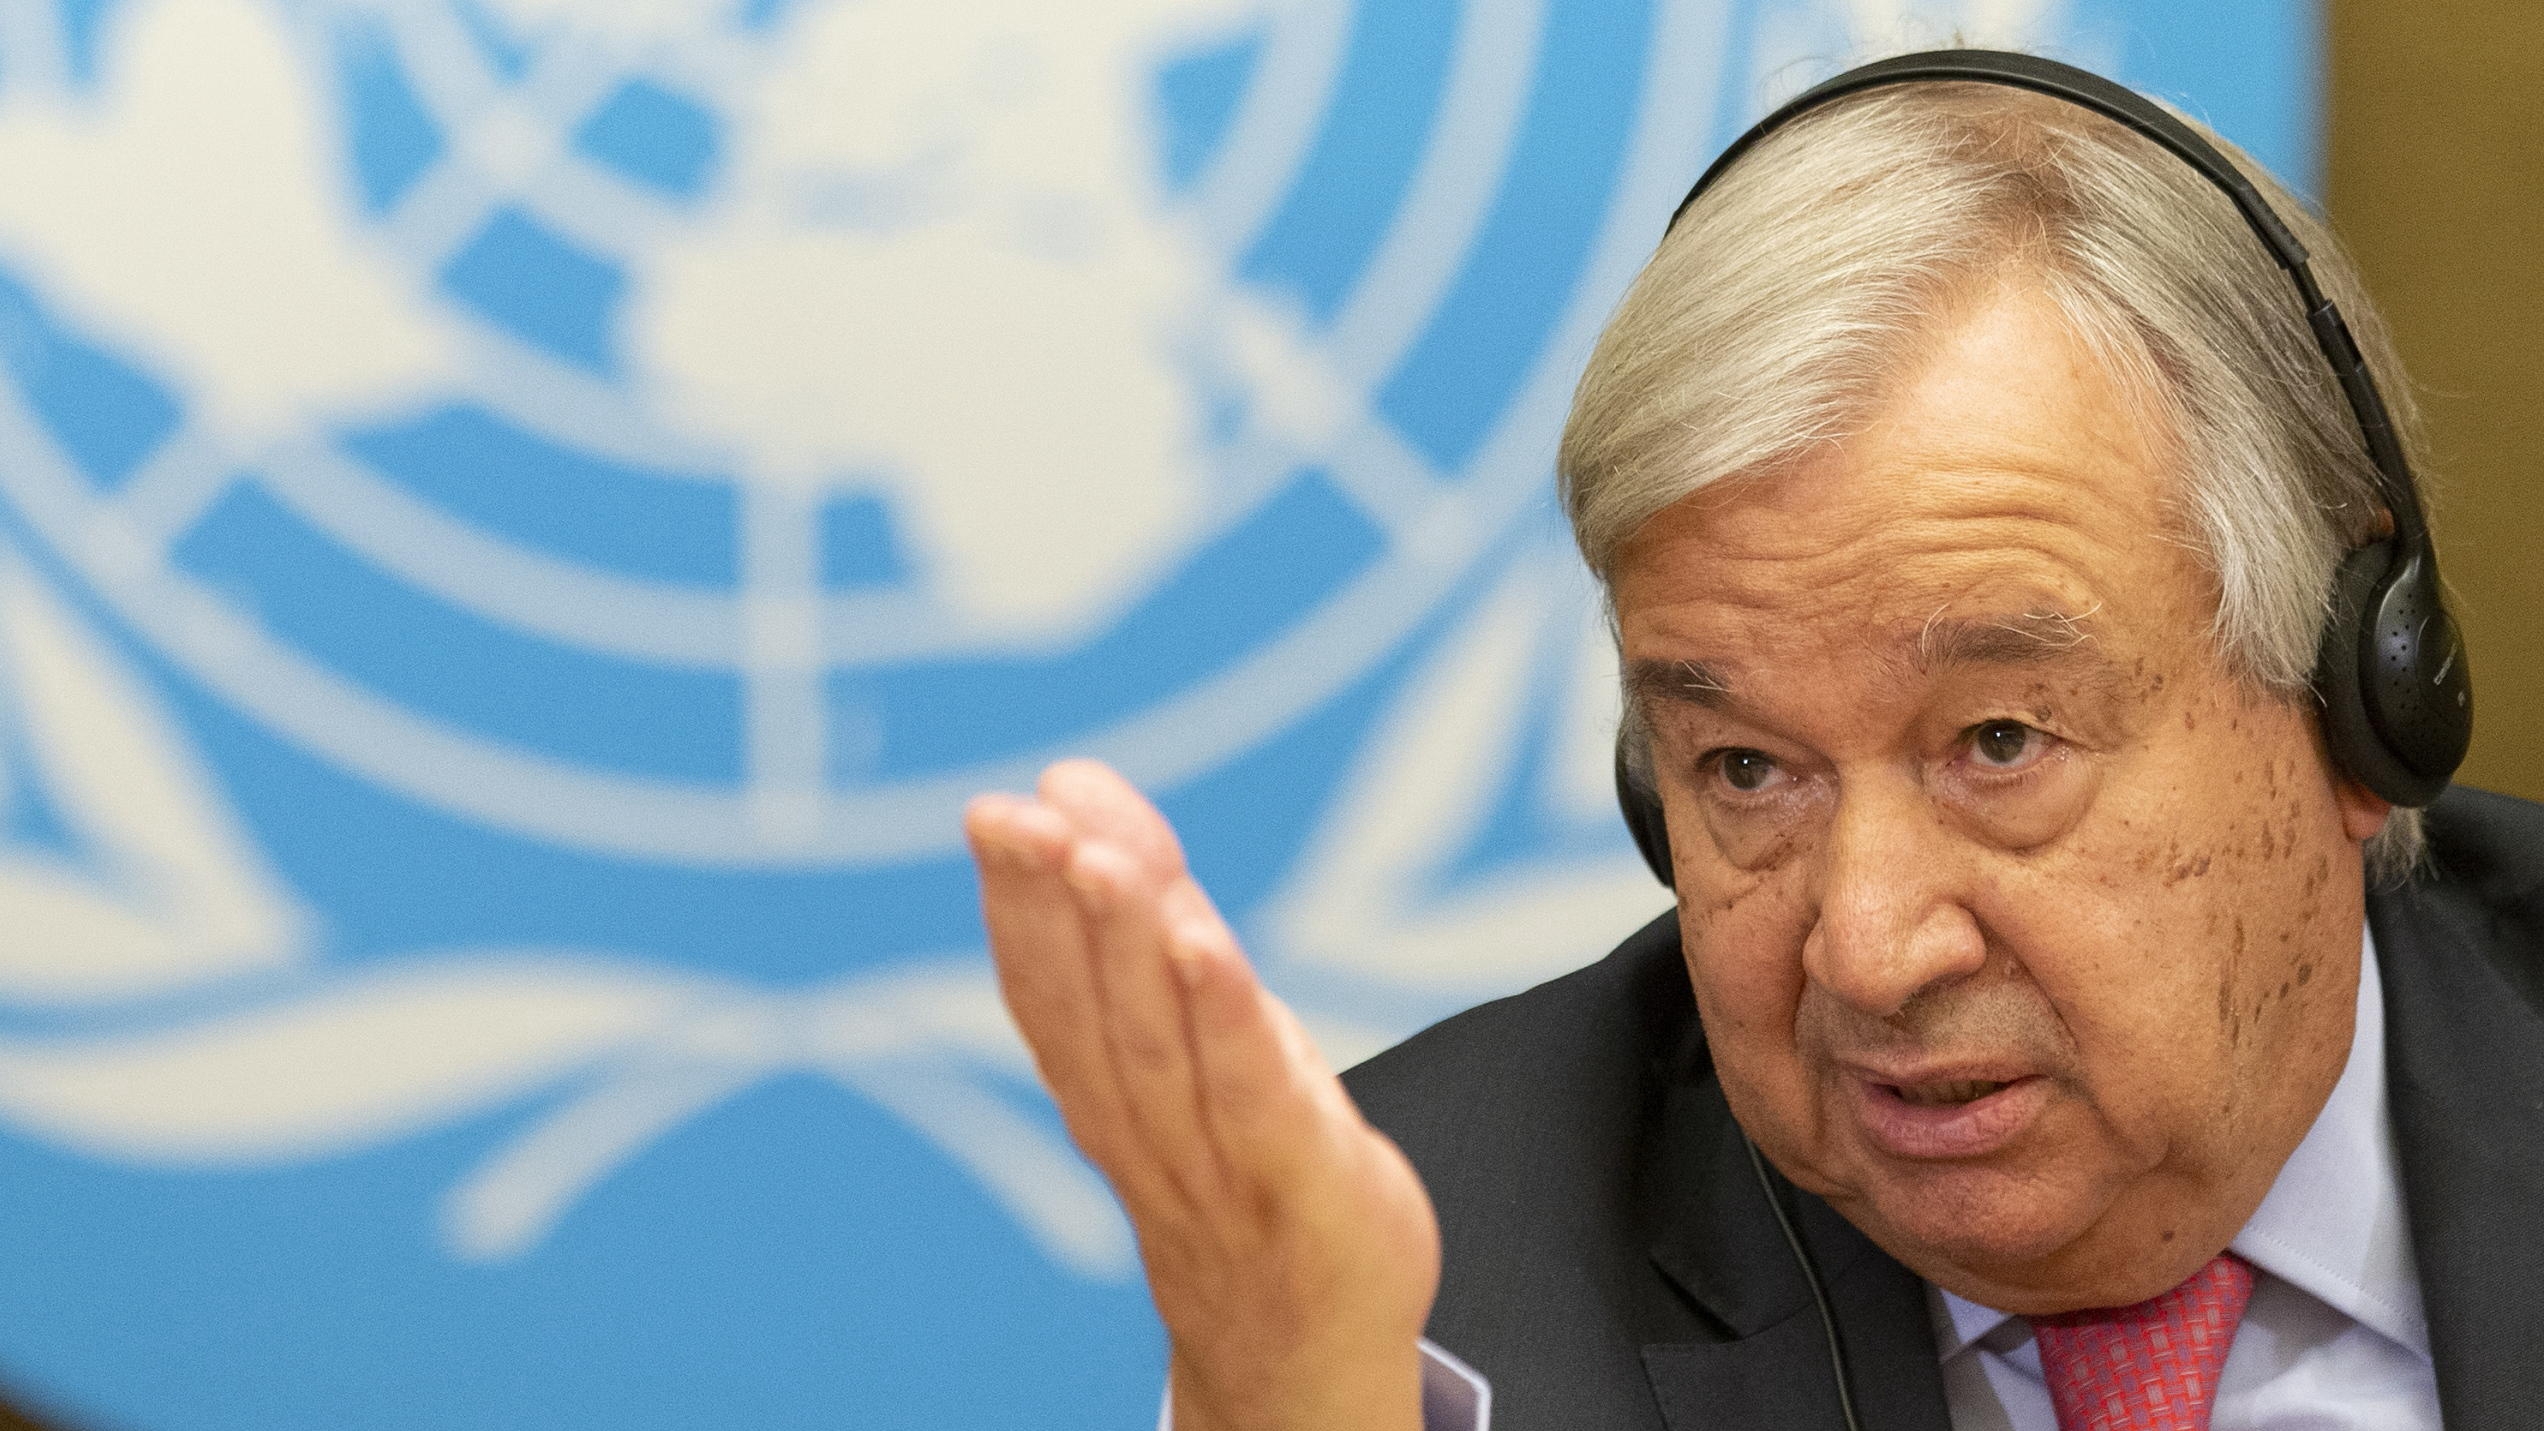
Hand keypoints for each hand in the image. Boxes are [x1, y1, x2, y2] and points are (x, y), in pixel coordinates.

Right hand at [966, 760, 1438, 1430]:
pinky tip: (1199, 945)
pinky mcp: (1297, 1178)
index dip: (1015, 898)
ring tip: (1100, 858)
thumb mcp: (1194, 1025)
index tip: (1002, 808)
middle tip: (1028, 814)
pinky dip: (1219, 1017)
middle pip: (1085, 1006)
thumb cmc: (1246, 1162)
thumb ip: (1150, 910)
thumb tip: (1079, 782)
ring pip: (1151, 1042)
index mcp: (1103, 1084)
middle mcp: (1139, 1123)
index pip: (1045, 985)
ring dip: (1120, 945)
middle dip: (1052, 901)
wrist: (1304, 1347)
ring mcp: (1213, 1158)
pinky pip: (1249, 1094)